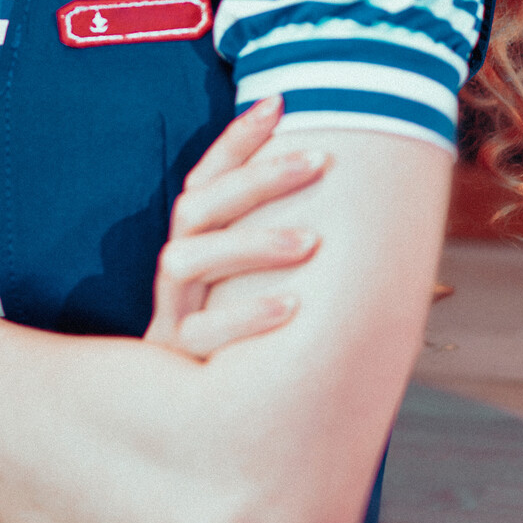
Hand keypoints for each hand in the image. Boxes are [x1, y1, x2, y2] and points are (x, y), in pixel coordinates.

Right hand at [144, 97, 328, 359]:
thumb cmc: (241, 338)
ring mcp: (171, 312)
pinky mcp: (178, 361)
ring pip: (187, 261)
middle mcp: (175, 269)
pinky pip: (202, 335)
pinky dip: (245, 319)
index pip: (205, 176)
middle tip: (318, 161)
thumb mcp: (253, 284)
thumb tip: (350, 190)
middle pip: (197, 207)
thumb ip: (284, 240)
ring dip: (249, 245)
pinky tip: (292, 309)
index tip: (279, 101)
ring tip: (311, 241)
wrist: (194, 422)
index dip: (236, 138)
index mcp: (191, 243)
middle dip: (257, 178)